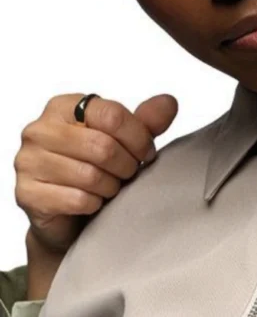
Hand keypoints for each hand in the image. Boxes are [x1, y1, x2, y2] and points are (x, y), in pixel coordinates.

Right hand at [15, 92, 177, 253]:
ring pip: (90, 175)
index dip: (138, 137)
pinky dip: (95, 204)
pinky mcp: (26, 193)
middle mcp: (39, 130)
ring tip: (112, 186)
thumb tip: (168, 103)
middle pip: (102, 146)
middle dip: (127, 165)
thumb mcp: (126, 140)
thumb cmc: (98, 168)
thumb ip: (147, 121)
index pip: (111, 115)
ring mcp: (27, 162)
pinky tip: (94, 201)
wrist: (71, 214)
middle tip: (130, 173)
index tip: (146, 152)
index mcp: (63, 107)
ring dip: (112, 186)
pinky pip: (77, 200)